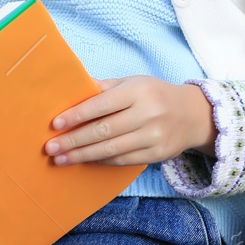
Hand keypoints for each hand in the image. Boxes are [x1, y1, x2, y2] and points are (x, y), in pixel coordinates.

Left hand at [44, 76, 216, 166]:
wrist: (193, 115)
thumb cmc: (155, 94)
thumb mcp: (133, 82)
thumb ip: (105, 87)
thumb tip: (73, 90)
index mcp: (138, 91)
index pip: (101, 104)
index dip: (77, 115)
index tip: (56, 124)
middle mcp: (147, 113)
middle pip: (104, 130)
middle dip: (74, 140)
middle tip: (51, 147)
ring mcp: (153, 136)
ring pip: (111, 149)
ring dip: (83, 156)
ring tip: (61, 159)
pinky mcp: (157, 154)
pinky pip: (123, 160)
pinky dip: (101, 161)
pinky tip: (85, 161)